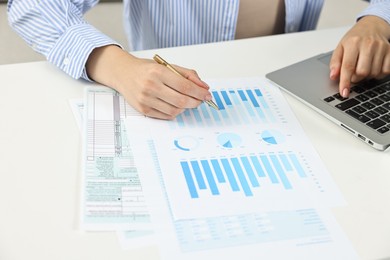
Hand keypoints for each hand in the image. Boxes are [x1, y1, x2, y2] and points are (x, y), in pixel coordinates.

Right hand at [86, 45, 211, 118]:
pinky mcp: (143, 109)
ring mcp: (146, 99)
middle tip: (200, 100)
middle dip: (196, 102)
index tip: (207, 94)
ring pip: (175, 110)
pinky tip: (175, 105)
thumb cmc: (146, 69)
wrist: (123, 73)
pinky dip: (175, 112)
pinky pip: (166, 115)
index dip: (200, 92)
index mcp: (158, 73)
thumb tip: (204, 87)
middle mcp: (151, 86)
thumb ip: (187, 75)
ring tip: (186, 101)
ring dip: (185, 108)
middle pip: (182, 101)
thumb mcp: (167, 66)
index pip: (185, 86)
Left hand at [330, 16, 389, 96]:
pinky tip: (373, 67)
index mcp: (353, 43)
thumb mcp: (340, 48)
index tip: (344, 93)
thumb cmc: (354, 39)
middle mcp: (368, 44)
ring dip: (366, 76)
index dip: (345, 82)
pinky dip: (378, 73)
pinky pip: (385, 71)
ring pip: (374, 73)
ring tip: (362, 67)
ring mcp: (381, 47)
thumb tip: (333, 76)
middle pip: (362, 72)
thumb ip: (335, 63)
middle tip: (353, 73)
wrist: (372, 26)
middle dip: (356, 77)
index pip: (348, 66)